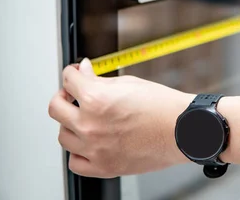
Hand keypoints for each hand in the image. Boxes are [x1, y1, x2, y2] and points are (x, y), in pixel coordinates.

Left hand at [48, 59, 191, 177]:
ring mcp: (94, 148)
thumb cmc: (163, 106)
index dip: (73, 73)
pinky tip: (89, 142)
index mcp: (95, 99)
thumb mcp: (130, 83)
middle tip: (74, 95)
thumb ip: (100, 79)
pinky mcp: (103, 166)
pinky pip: (75, 162)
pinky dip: (78, 151)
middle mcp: (89, 124)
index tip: (76, 74)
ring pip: (63, 135)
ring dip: (71, 124)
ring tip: (86, 119)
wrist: (183, 129)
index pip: (68, 80)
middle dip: (64, 96)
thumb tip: (84, 72)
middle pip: (56, 108)